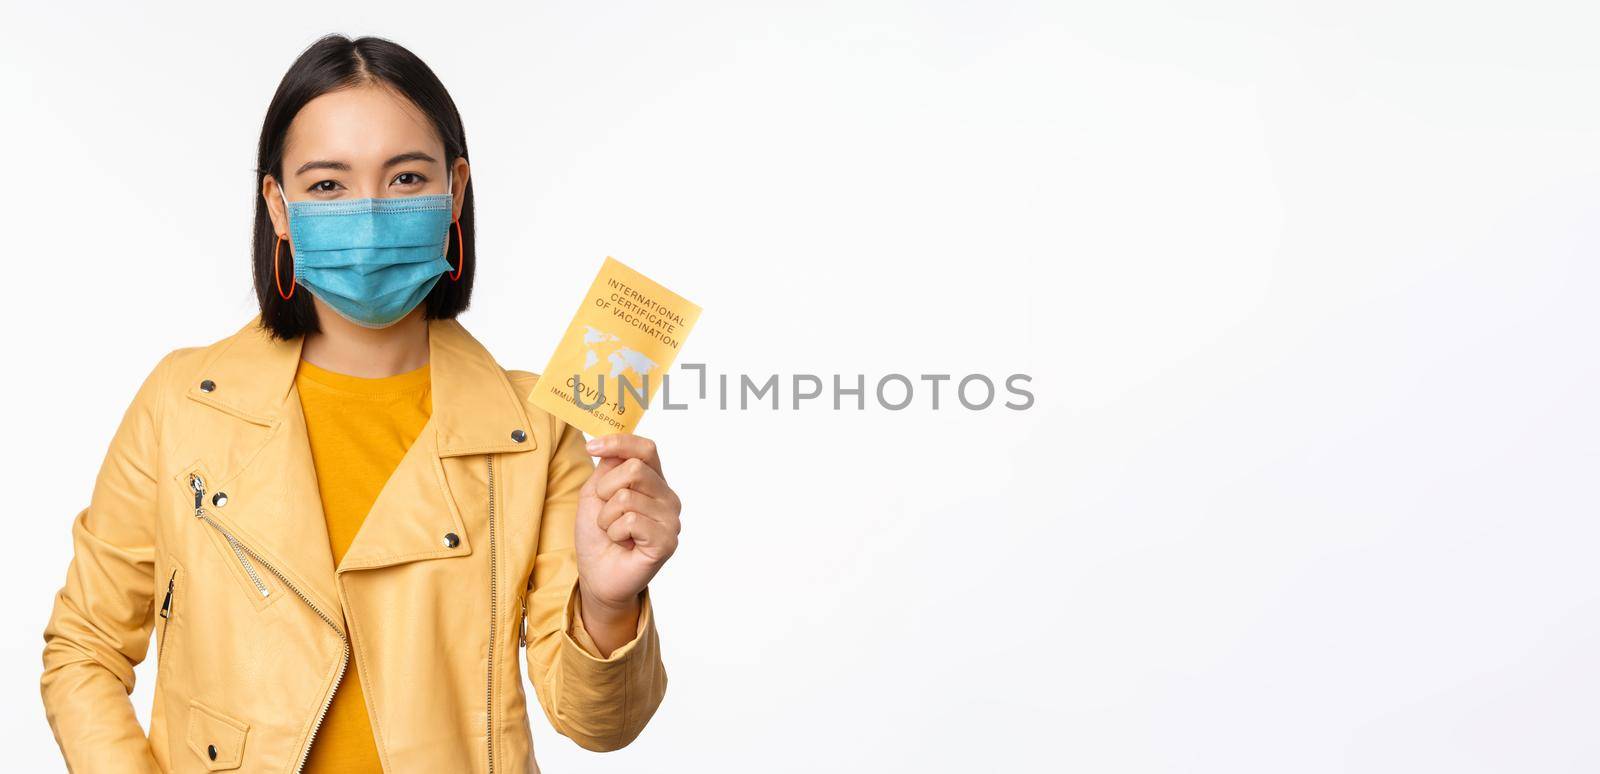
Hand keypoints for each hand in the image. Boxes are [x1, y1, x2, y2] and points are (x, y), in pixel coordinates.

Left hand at [574, 433, 680, 623]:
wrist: (597, 576)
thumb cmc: (597, 536)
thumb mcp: (595, 495)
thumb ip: (607, 468)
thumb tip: (613, 446)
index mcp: (654, 482)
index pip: (645, 449)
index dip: (619, 442)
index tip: (591, 447)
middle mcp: (667, 497)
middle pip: (634, 469)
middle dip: (605, 489)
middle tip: (604, 511)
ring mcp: (670, 519)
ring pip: (627, 497)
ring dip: (607, 517)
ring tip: (613, 532)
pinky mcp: (667, 540)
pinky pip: (631, 521)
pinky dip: (615, 532)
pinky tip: (622, 543)